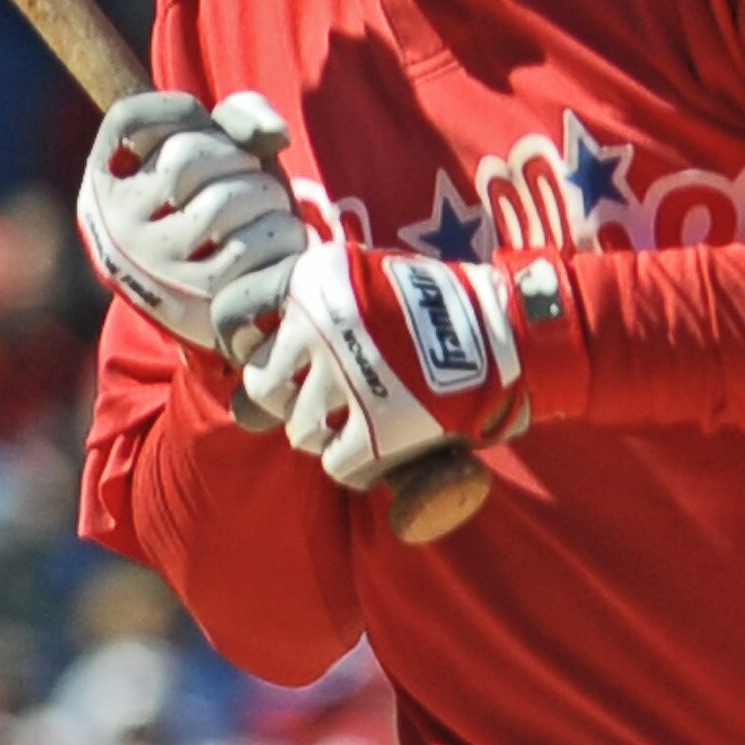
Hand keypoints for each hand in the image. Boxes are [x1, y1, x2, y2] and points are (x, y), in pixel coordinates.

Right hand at [79, 89, 305, 360]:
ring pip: (225, 200)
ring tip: (268, 210)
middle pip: (187, 155)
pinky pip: (253, 247)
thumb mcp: (206, 156)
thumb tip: (274, 135)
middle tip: (250, 180)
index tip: (206, 130)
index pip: (131, 118)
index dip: (183, 112)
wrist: (211, 303)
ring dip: (267, 195)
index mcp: (104, 184)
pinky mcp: (197, 302)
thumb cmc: (210, 211)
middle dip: (238, 158)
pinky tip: (279, 242)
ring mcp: (153, 268)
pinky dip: (283, 234)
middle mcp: (116, 228)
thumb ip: (236, 118)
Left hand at [237, 239, 543, 490]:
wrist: (511, 329)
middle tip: (324, 399)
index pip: (234, 316)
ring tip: (359, 422)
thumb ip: (315, 307)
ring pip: (300, 430)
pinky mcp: (377, 426)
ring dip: (327, 434)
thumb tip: (254, 349)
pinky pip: (337, 465)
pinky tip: (380, 447)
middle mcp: (320, 325)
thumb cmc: (439, 304)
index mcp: (313, 281)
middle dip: (289, 399)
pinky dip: (357, 466)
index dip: (243, 345)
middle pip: (263, 386)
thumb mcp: (367, 279)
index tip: (267, 358)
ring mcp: (347, 377)